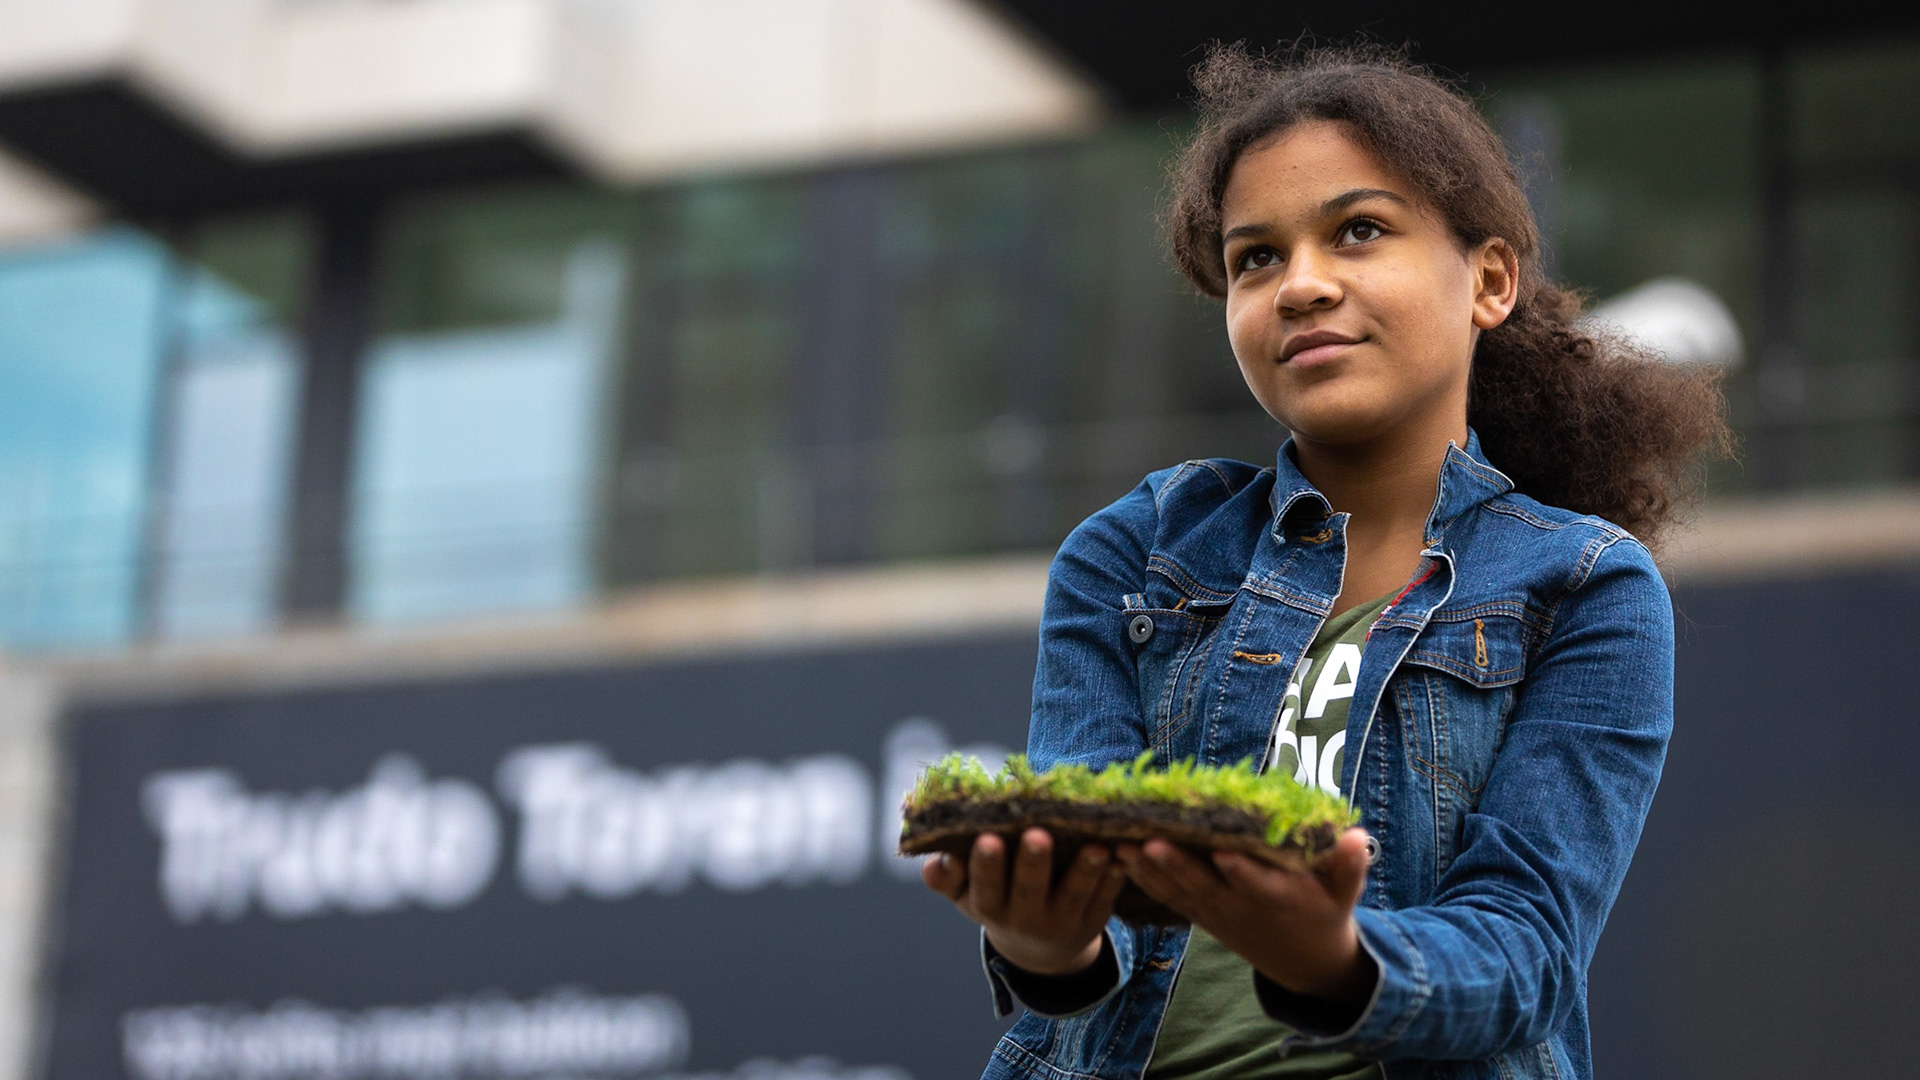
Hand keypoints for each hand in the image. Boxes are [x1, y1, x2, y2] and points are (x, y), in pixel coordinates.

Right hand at [921, 827, 1127, 975]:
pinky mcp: (1091, 922)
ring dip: (1085, 872)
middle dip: (1034, 864)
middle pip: (1029, 891)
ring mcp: (1060, 924)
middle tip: (1038, 834)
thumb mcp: (967, 895)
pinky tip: (1121, 859)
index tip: (989, 838)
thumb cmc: (997, 900)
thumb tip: (935, 862)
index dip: (986, 865)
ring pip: (1073, 897)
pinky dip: (1113, 882)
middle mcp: (1023, 919)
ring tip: (1096, 847)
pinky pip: (1103, 902)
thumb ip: (947, 878)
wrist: (1038, 948)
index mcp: (989, 906)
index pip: (985, 887)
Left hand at [1118, 828, 1375, 1003]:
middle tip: (1149, 842)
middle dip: (1176, 865)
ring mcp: (1217, 912)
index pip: (1257, 884)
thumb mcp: (1344, 892)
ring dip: (1147, 871)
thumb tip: (1359, 836)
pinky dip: (1144, 880)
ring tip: (1118, 847)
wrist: (1304, 962)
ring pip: (1179, 891)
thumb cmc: (1326, 912)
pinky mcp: (1202, 914)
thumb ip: (1349, 865)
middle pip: (1205, 886)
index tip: (1222, 852)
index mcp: (1279, 897)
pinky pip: (1169, 898)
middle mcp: (1242, 906)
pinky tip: (1119, 859)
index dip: (1240, 871)